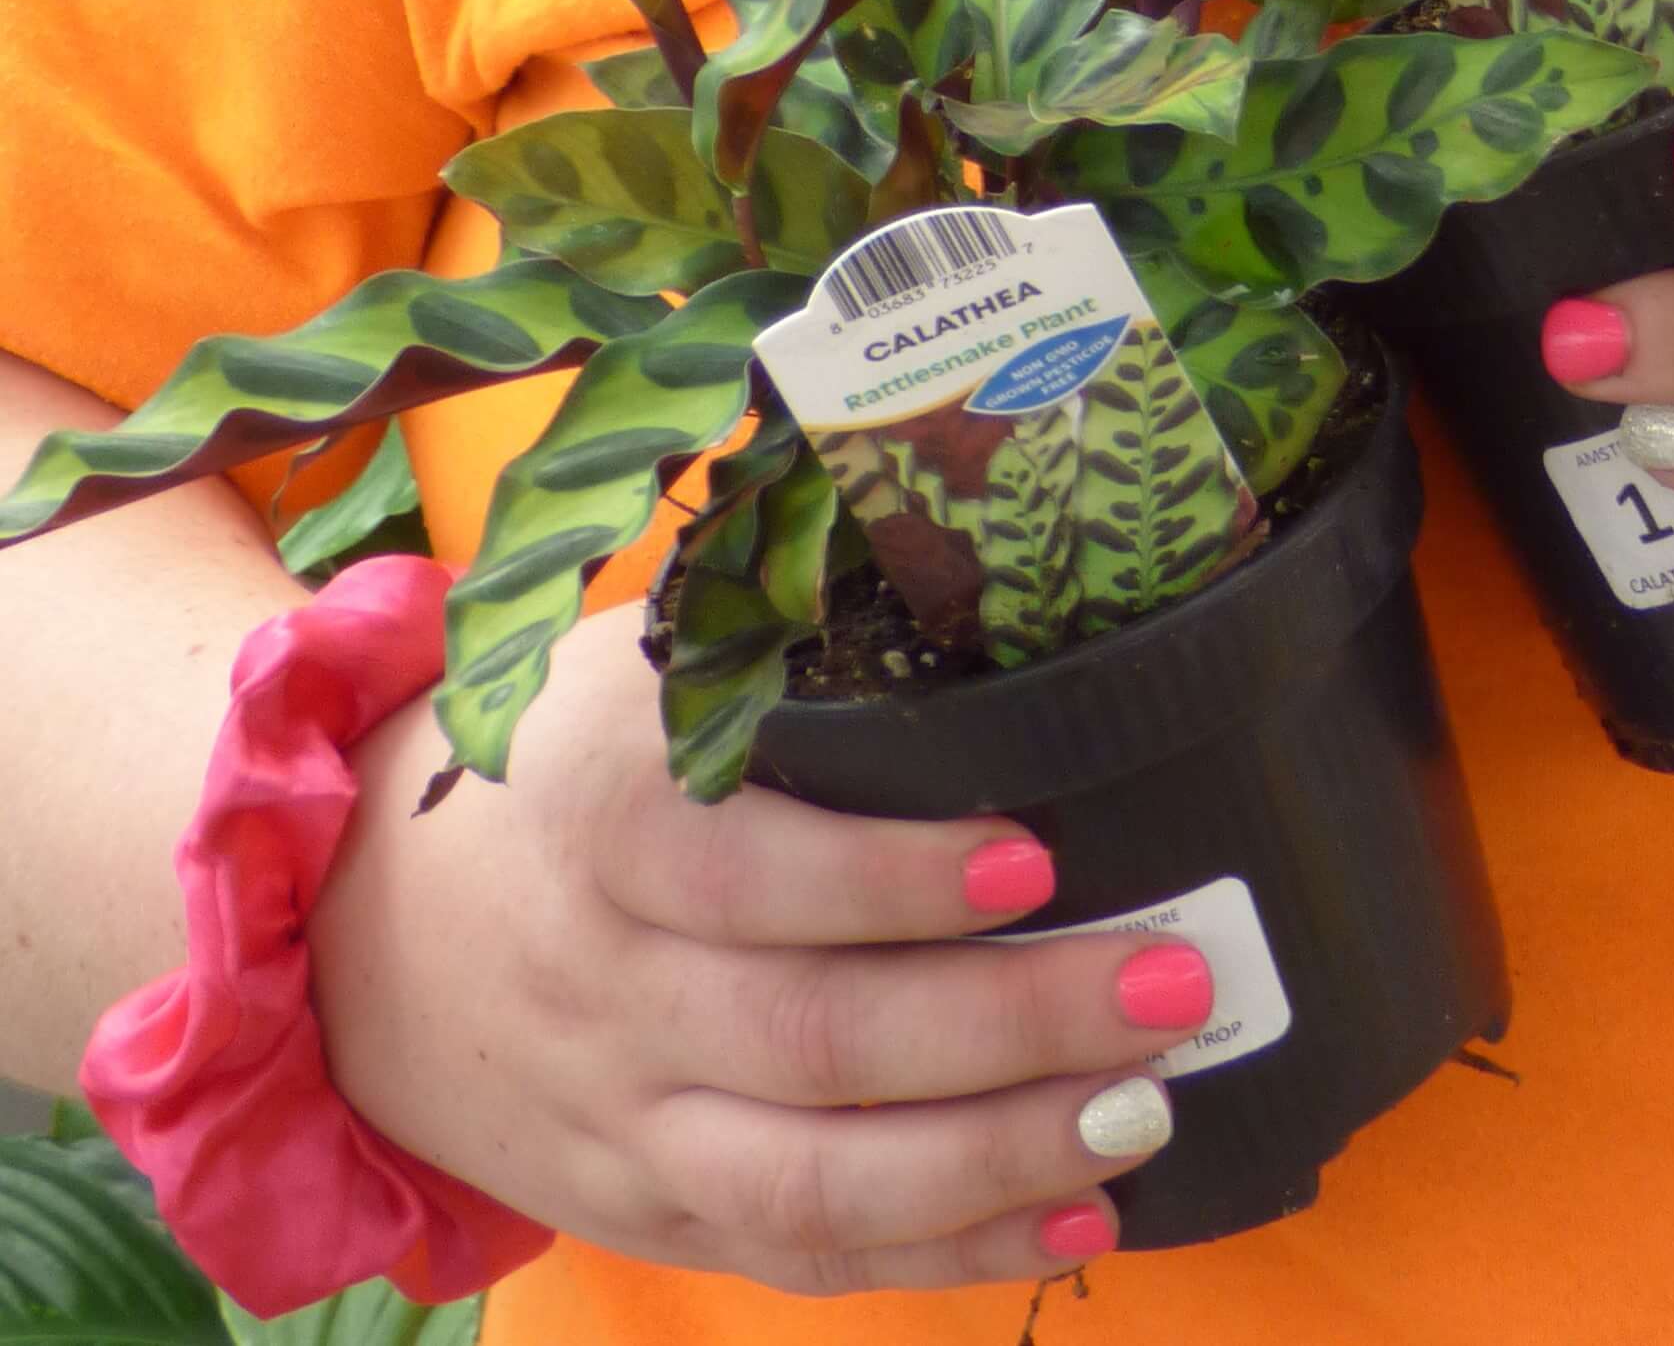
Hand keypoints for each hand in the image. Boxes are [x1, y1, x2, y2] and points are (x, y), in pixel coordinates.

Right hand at [309, 599, 1203, 1294]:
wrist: (355, 933)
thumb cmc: (558, 767)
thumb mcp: (633, 671)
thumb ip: (775, 646)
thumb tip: (979, 566)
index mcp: (598, 822)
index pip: (744, 866)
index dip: (888, 875)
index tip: (1034, 850)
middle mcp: (605, 986)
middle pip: (811, 1034)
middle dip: (1010, 1020)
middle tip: (1172, 981)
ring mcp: (620, 1121)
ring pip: (811, 1175)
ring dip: (995, 1155)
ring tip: (1143, 1110)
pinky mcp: (644, 1215)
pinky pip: (798, 1255)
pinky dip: (941, 1254)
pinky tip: (1073, 1217)